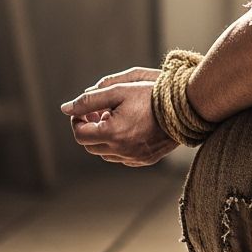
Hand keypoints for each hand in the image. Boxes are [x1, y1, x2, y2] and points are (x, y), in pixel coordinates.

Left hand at [60, 67, 176, 166]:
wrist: (185, 108)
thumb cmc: (152, 96)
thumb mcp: (118, 91)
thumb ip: (89, 100)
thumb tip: (66, 108)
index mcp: (112, 133)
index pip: (79, 134)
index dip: (78, 120)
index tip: (86, 109)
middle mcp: (121, 150)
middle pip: (90, 146)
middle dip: (90, 129)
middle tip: (99, 112)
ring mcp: (134, 158)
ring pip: (105, 154)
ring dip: (104, 138)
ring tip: (116, 119)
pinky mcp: (146, 160)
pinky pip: (123, 157)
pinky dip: (119, 146)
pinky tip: (130, 130)